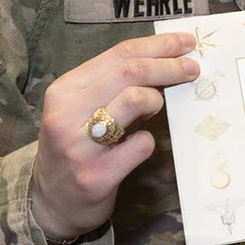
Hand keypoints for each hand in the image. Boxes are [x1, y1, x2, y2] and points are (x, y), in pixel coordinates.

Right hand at [30, 32, 201, 240]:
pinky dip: (148, 141)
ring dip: (156, 100)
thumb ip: (115, 86)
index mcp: (64, 90)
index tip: (186, 42)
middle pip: (130, 72)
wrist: (51, 202)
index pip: (118, 54)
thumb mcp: (83, 109)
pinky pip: (142, 144)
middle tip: (193, 69)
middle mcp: (66, 114)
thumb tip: (166, 61)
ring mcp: (79, 146)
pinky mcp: (96, 175)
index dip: (159, 45)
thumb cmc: (77, 146)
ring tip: (155, 109)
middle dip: (169, 66)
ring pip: (135, 99)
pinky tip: (136, 146)